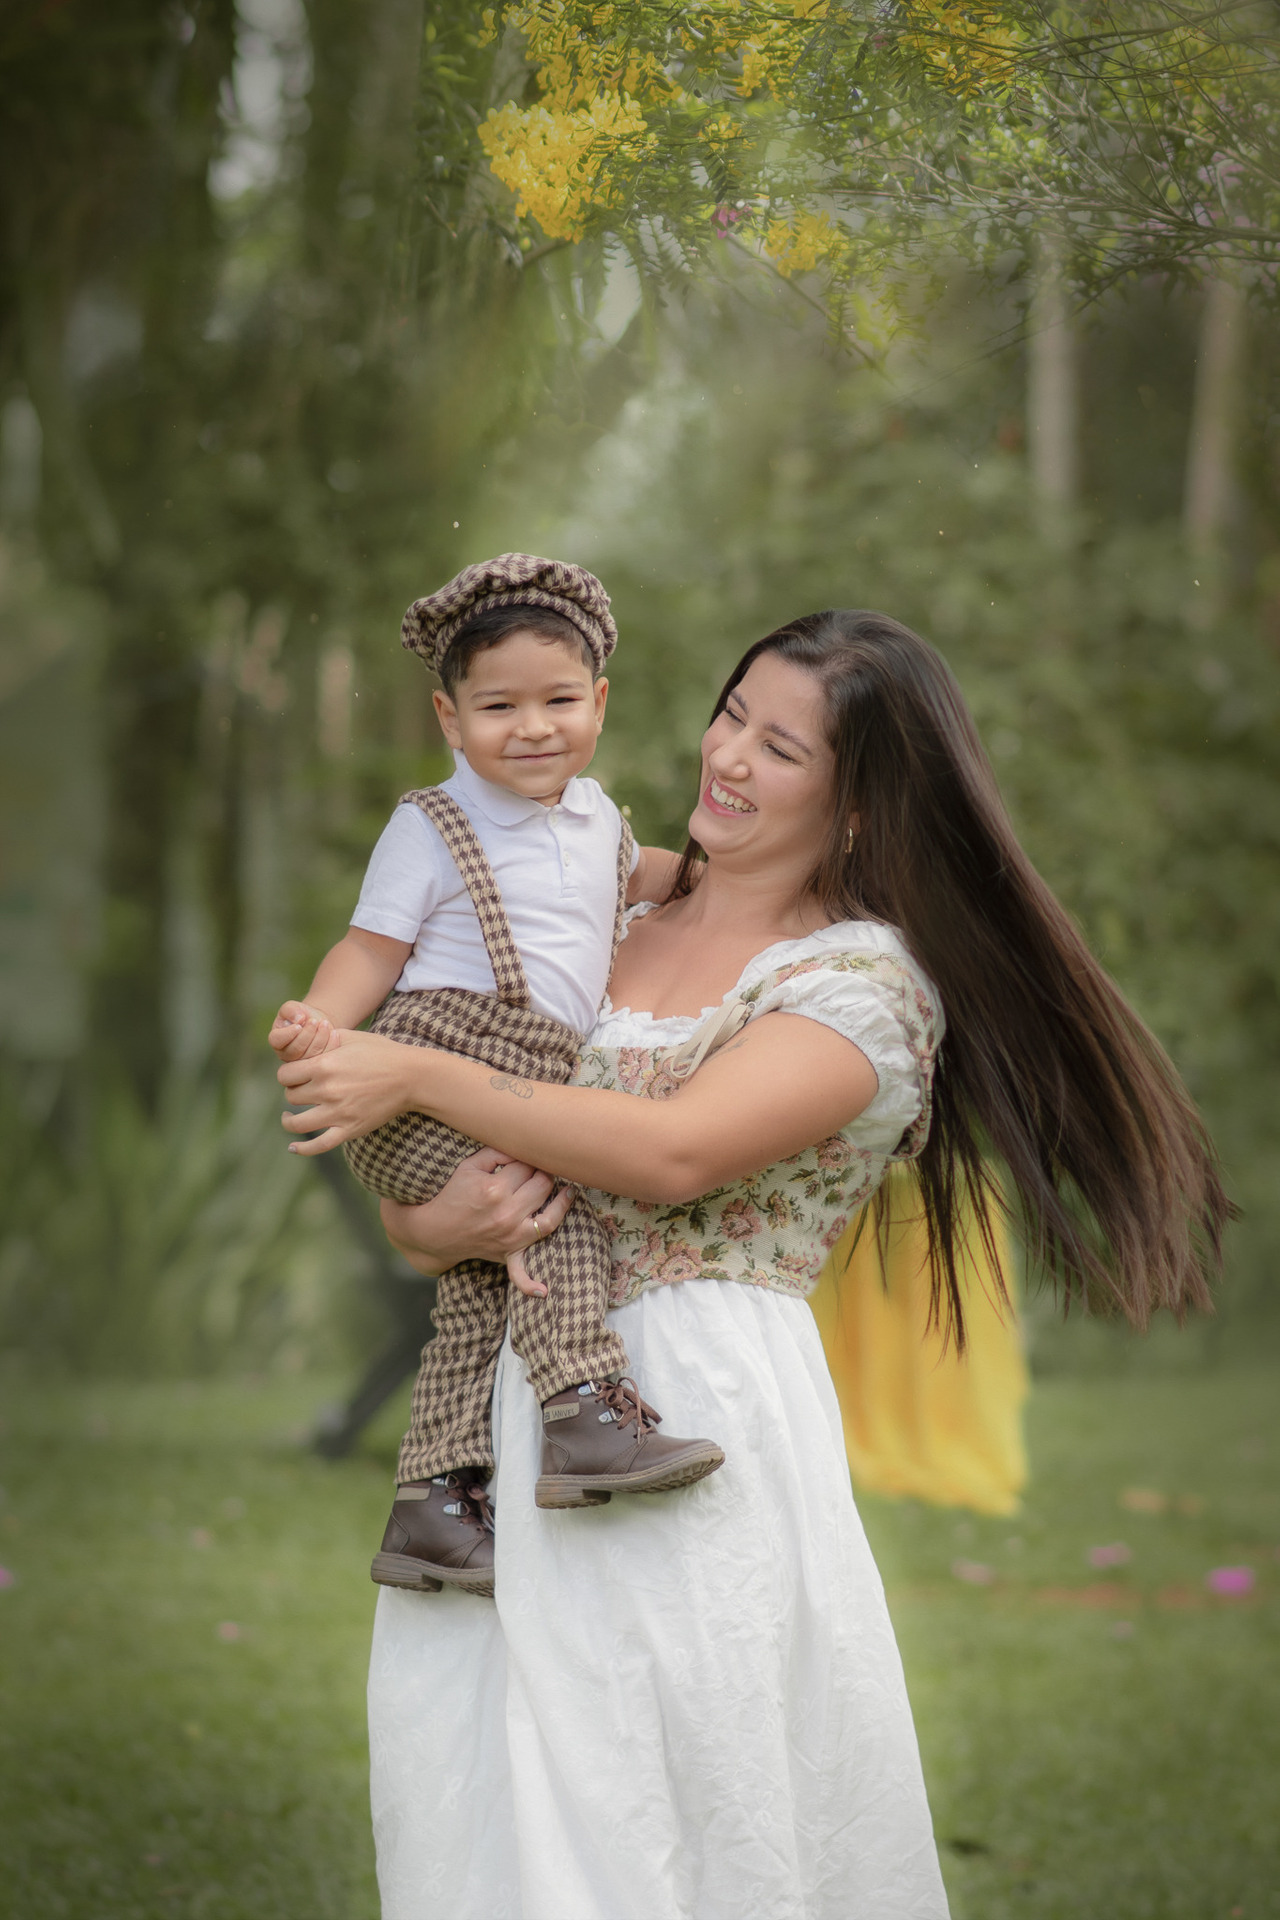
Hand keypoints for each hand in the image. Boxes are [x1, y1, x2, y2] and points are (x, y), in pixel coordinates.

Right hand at [270, 1000, 335, 1062]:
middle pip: (296, 1049)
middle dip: (307, 1034)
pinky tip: (334, 1033)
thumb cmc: (301, 1015)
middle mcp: (286, 1054)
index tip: (299, 1024)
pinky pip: (324, 1057)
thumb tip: (299, 1018)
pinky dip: (331, 1044)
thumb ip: (290, 1010)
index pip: (277, 1040)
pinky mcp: (317, 1064)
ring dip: (320, 1038)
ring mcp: (302, 1062)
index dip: (288, 1033)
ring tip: (325, 1024)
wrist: (316, 1023)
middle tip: (314, 1021)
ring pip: (311, 1055)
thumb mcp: (292, 1007)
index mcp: (276, 1040)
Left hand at [278, 1027, 417, 1153]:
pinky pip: (319, 1145)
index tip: (295, 1075)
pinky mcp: (350, 1129)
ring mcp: (338, 1113)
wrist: (411, 1077)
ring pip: (297, 1123)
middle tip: (301, 1090)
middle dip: (292, 1092)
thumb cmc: (383, 1053)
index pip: (285, 1075)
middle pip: (291, 1096)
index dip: (287, 1074)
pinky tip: (293, 1147)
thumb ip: (326, 1038)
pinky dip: (303, 1149)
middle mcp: (327, 1090)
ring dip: (289, 1120)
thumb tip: (307, 1038)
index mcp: (324, 1065)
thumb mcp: (352, 1037)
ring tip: (289, 1117)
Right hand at [380, 1149, 574, 1297]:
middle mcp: (506, 1213)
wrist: (434, 1230)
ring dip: (560, 1201)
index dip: (529, 1158)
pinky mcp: (507, 1253)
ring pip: (549, 1216)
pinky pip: (520, 1272)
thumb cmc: (453, 1194)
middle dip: (544, 1173)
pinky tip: (545, 1290)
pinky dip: (531, 1283)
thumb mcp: (469, 1166)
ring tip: (566, 1190)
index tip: (526, 1157)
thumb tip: (521, 1146)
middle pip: (542, 1185)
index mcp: (495, 1189)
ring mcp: (509, 1236)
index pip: (527, 1166)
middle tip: (539, 1169)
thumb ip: (496, 1152)